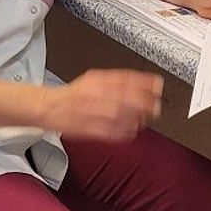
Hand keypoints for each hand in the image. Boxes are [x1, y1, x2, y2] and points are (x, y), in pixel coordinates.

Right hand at [43, 69, 163, 140]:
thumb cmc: (74, 95)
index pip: (125, 78)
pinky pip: (116, 132)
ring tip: (145, 117)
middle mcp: (96, 96)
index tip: (157, 84)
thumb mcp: (94, 78)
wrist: (52, 108)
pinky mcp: (93, 130)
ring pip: (124, 116)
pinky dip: (127, 130)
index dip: (145, 81)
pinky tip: (132, 128)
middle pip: (127, 98)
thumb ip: (116, 79)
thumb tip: (141, 81)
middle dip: (146, 102)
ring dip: (139, 117)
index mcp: (96, 81)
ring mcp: (95, 114)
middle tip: (156, 104)